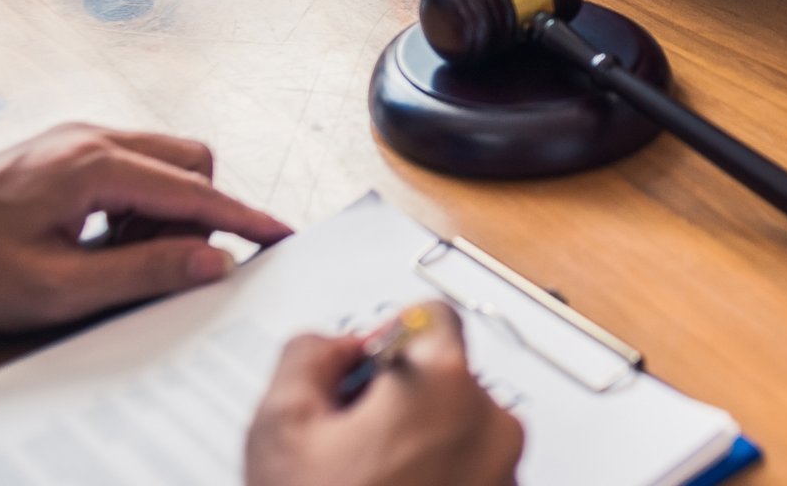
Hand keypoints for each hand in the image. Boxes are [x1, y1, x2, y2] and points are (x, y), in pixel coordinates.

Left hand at [0, 123, 292, 330]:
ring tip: (117, 257)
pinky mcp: (64, 148)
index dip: (242, 218)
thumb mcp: (57, 287)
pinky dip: (138, 202)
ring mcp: (77, 137)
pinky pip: (133, 165)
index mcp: (93, 164)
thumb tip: (212, 260)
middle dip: (197, 214)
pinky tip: (100, 240)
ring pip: (165, 161)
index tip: (280, 236)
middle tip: (166, 264)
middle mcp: (92, 136)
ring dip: (165, 209)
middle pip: (190, 162)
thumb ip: (142, 271)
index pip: (195, 190)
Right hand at [246, 302, 522, 485]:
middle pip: (448, 377)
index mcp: (442, 386)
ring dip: (421, 443)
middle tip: (350, 438)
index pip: (432, 316)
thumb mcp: (281, 424)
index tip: (364, 365)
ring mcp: (505, 475)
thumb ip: (309, 353)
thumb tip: (335, 344)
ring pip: (461, 430)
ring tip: (367, 481)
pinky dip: (440, 480)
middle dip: (401, 398)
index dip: (388, 337)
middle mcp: (490, 426)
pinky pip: (475, 473)